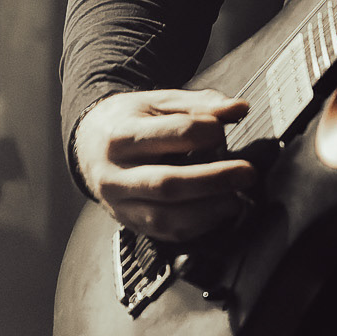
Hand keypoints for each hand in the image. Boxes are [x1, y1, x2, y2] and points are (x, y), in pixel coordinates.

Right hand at [73, 89, 256, 241]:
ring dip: (206, 213)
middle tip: (247, 174)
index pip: (174, 133)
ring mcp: (119, 204)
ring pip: (164, 217)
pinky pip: (164, 233)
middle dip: (214, 180)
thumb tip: (238, 108)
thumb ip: (200, 104)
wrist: (89, 144)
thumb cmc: (130, 120)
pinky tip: (216, 213)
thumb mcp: (159, 102)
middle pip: (167, 183)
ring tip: (235, 200)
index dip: (208, 131)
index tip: (223, 130)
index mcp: (122, 135)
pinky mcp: (129, 223)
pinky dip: (196, 227)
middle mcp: (116, 174)